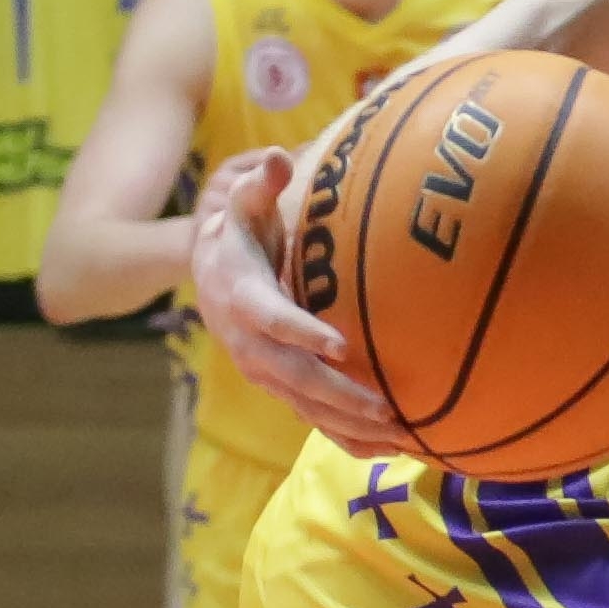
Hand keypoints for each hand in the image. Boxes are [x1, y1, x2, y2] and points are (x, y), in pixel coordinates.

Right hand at [188, 148, 406, 453]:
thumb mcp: (242, 203)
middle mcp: (250, 345)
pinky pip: (313, 419)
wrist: (210, 277)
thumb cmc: (239, 233)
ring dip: (351, 426)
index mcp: (243, 298)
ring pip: (307, 408)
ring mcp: (265, 373)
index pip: (271, 319)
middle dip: (340, 395)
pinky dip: (347, 439)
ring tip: (399, 437)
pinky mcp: (280, 388)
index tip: (339, 344)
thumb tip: (277, 156)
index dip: (301, 332)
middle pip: (295, 377)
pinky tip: (388, 451)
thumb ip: (259, 183)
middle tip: (386, 408)